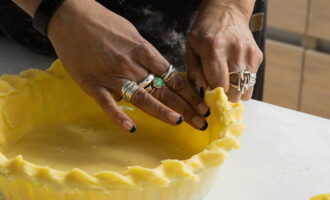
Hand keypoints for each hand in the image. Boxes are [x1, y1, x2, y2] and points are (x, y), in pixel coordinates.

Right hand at [47, 0, 208, 131]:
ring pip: (141, 97)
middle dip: (184, 106)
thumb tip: (155, 75)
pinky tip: (131, 128)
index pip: (171, 76)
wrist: (70, 16)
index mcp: (143, 50)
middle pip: (163, 89)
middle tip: (201, 121)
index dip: (189, 92)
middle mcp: (131, 64)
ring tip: (180, 122)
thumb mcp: (131, 34)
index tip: (202, 104)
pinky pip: (108, 103)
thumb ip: (144, 56)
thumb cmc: (103, 23)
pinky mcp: (93, 84)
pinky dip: (119, 116)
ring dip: (162, 111)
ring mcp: (112, 75)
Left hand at [186, 0, 262, 101]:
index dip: (213, 97)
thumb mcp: (191, 50)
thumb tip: (203, 95)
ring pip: (246, 90)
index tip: (208, 98)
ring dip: (235, 92)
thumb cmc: (204, 32)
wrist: (226, 12)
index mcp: (214, 50)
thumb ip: (195, 74)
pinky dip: (241, 83)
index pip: (219, 86)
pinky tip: (233, 72)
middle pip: (234, 92)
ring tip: (225, 83)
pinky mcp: (258, 56)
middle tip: (217, 93)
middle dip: (224, 98)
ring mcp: (249, 54)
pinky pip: (251, 81)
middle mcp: (235, 52)